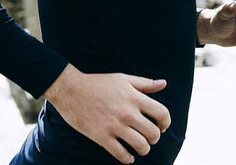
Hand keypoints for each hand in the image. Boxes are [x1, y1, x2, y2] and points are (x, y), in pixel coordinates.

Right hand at [43, 64, 170, 163]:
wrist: (70, 89)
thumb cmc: (97, 83)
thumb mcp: (122, 79)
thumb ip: (144, 83)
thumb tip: (164, 83)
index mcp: (133, 97)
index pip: (162, 113)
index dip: (166, 122)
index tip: (162, 126)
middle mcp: (127, 112)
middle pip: (153, 133)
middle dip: (154, 138)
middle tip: (149, 137)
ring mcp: (114, 125)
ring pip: (141, 146)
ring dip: (143, 149)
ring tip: (140, 147)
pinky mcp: (102, 137)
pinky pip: (122, 155)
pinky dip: (128, 159)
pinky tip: (128, 156)